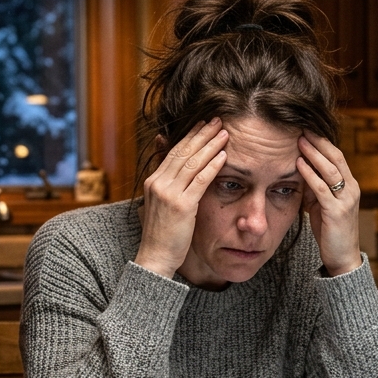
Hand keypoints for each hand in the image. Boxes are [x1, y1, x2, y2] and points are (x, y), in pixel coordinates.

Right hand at [134, 119, 228, 277]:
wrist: (156, 257)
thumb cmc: (163, 234)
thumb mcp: (161, 204)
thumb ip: (168, 184)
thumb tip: (176, 171)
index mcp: (153, 181)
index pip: (173, 151)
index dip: (189, 136)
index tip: (203, 124)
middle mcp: (158, 183)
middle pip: (183, 152)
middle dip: (201, 134)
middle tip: (217, 120)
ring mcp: (168, 194)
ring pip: (192, 162)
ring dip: (210, 145)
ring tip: (224, 133)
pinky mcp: (181, 206)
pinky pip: (200, 181)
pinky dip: (213, 166)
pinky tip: (224, 156)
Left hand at [297, 131, 361, 276]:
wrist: (342, 258)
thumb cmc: (330, 231)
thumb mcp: (320, 205)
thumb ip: (313, 188)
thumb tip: (297, 170)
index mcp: (349, 185)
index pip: (337, 156)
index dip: (322, 141)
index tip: (306, 129)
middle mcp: (351, 189)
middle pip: (336, 157)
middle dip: (318, 141)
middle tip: (302, 127)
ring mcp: (346, 200)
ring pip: (331, 170)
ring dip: (313, 153)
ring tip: (299, 140)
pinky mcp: (337, 212)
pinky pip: (322, 189)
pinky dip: (310, 174)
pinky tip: (298, 165)